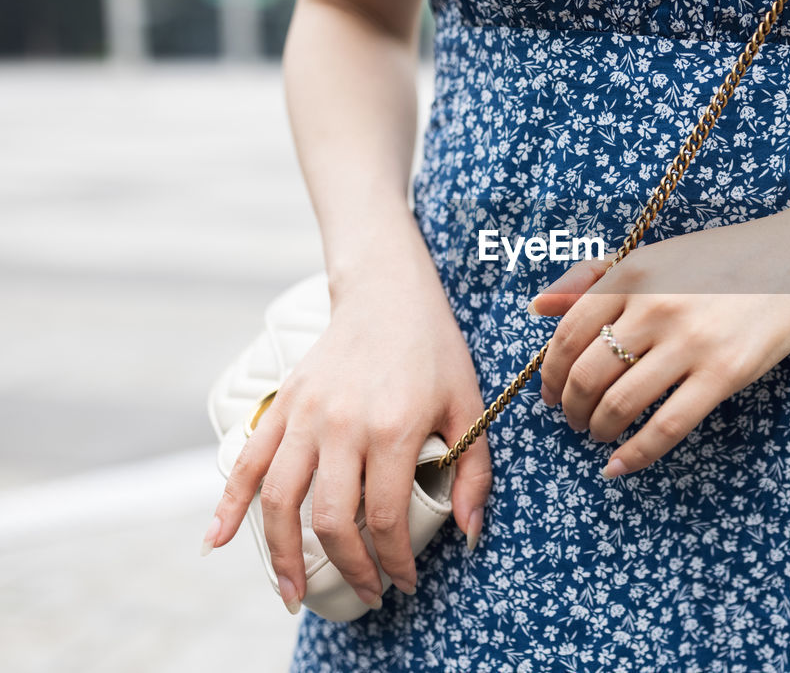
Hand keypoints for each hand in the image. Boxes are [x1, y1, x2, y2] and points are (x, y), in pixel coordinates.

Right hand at [201, 267, 490, 614]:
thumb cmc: (435, 352)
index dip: (394, 561)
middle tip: (366, 593)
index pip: (387, 517)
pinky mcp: (282, 405)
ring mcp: (305, 415)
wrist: (388, 295)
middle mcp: (341, 425)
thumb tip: (469, 534)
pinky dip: (228, 504)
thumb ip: (474, 471)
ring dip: (283, 555)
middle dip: (348, 569)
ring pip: (280, 500)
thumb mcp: (470, 406)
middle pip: (332, 519)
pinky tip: (217, 541)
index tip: (405, 583)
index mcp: (392, 428)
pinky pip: (247, 461)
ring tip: (294, 593)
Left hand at [535, 206, 789, 477]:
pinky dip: (636, 454)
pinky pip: (667, 427)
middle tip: (572, 419)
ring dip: (598, 429)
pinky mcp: (724, 373)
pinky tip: (620, 466)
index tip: (550, 392)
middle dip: (570, 407)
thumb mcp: (653, 256)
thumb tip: (537, 306)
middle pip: (587, 374)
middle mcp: (655, 306)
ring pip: (620, 404)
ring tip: (599, 434)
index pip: (568, 334)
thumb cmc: (718, 260)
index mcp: (632, 273)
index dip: (550, 373)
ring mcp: (690, 342)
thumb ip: (592, 277)